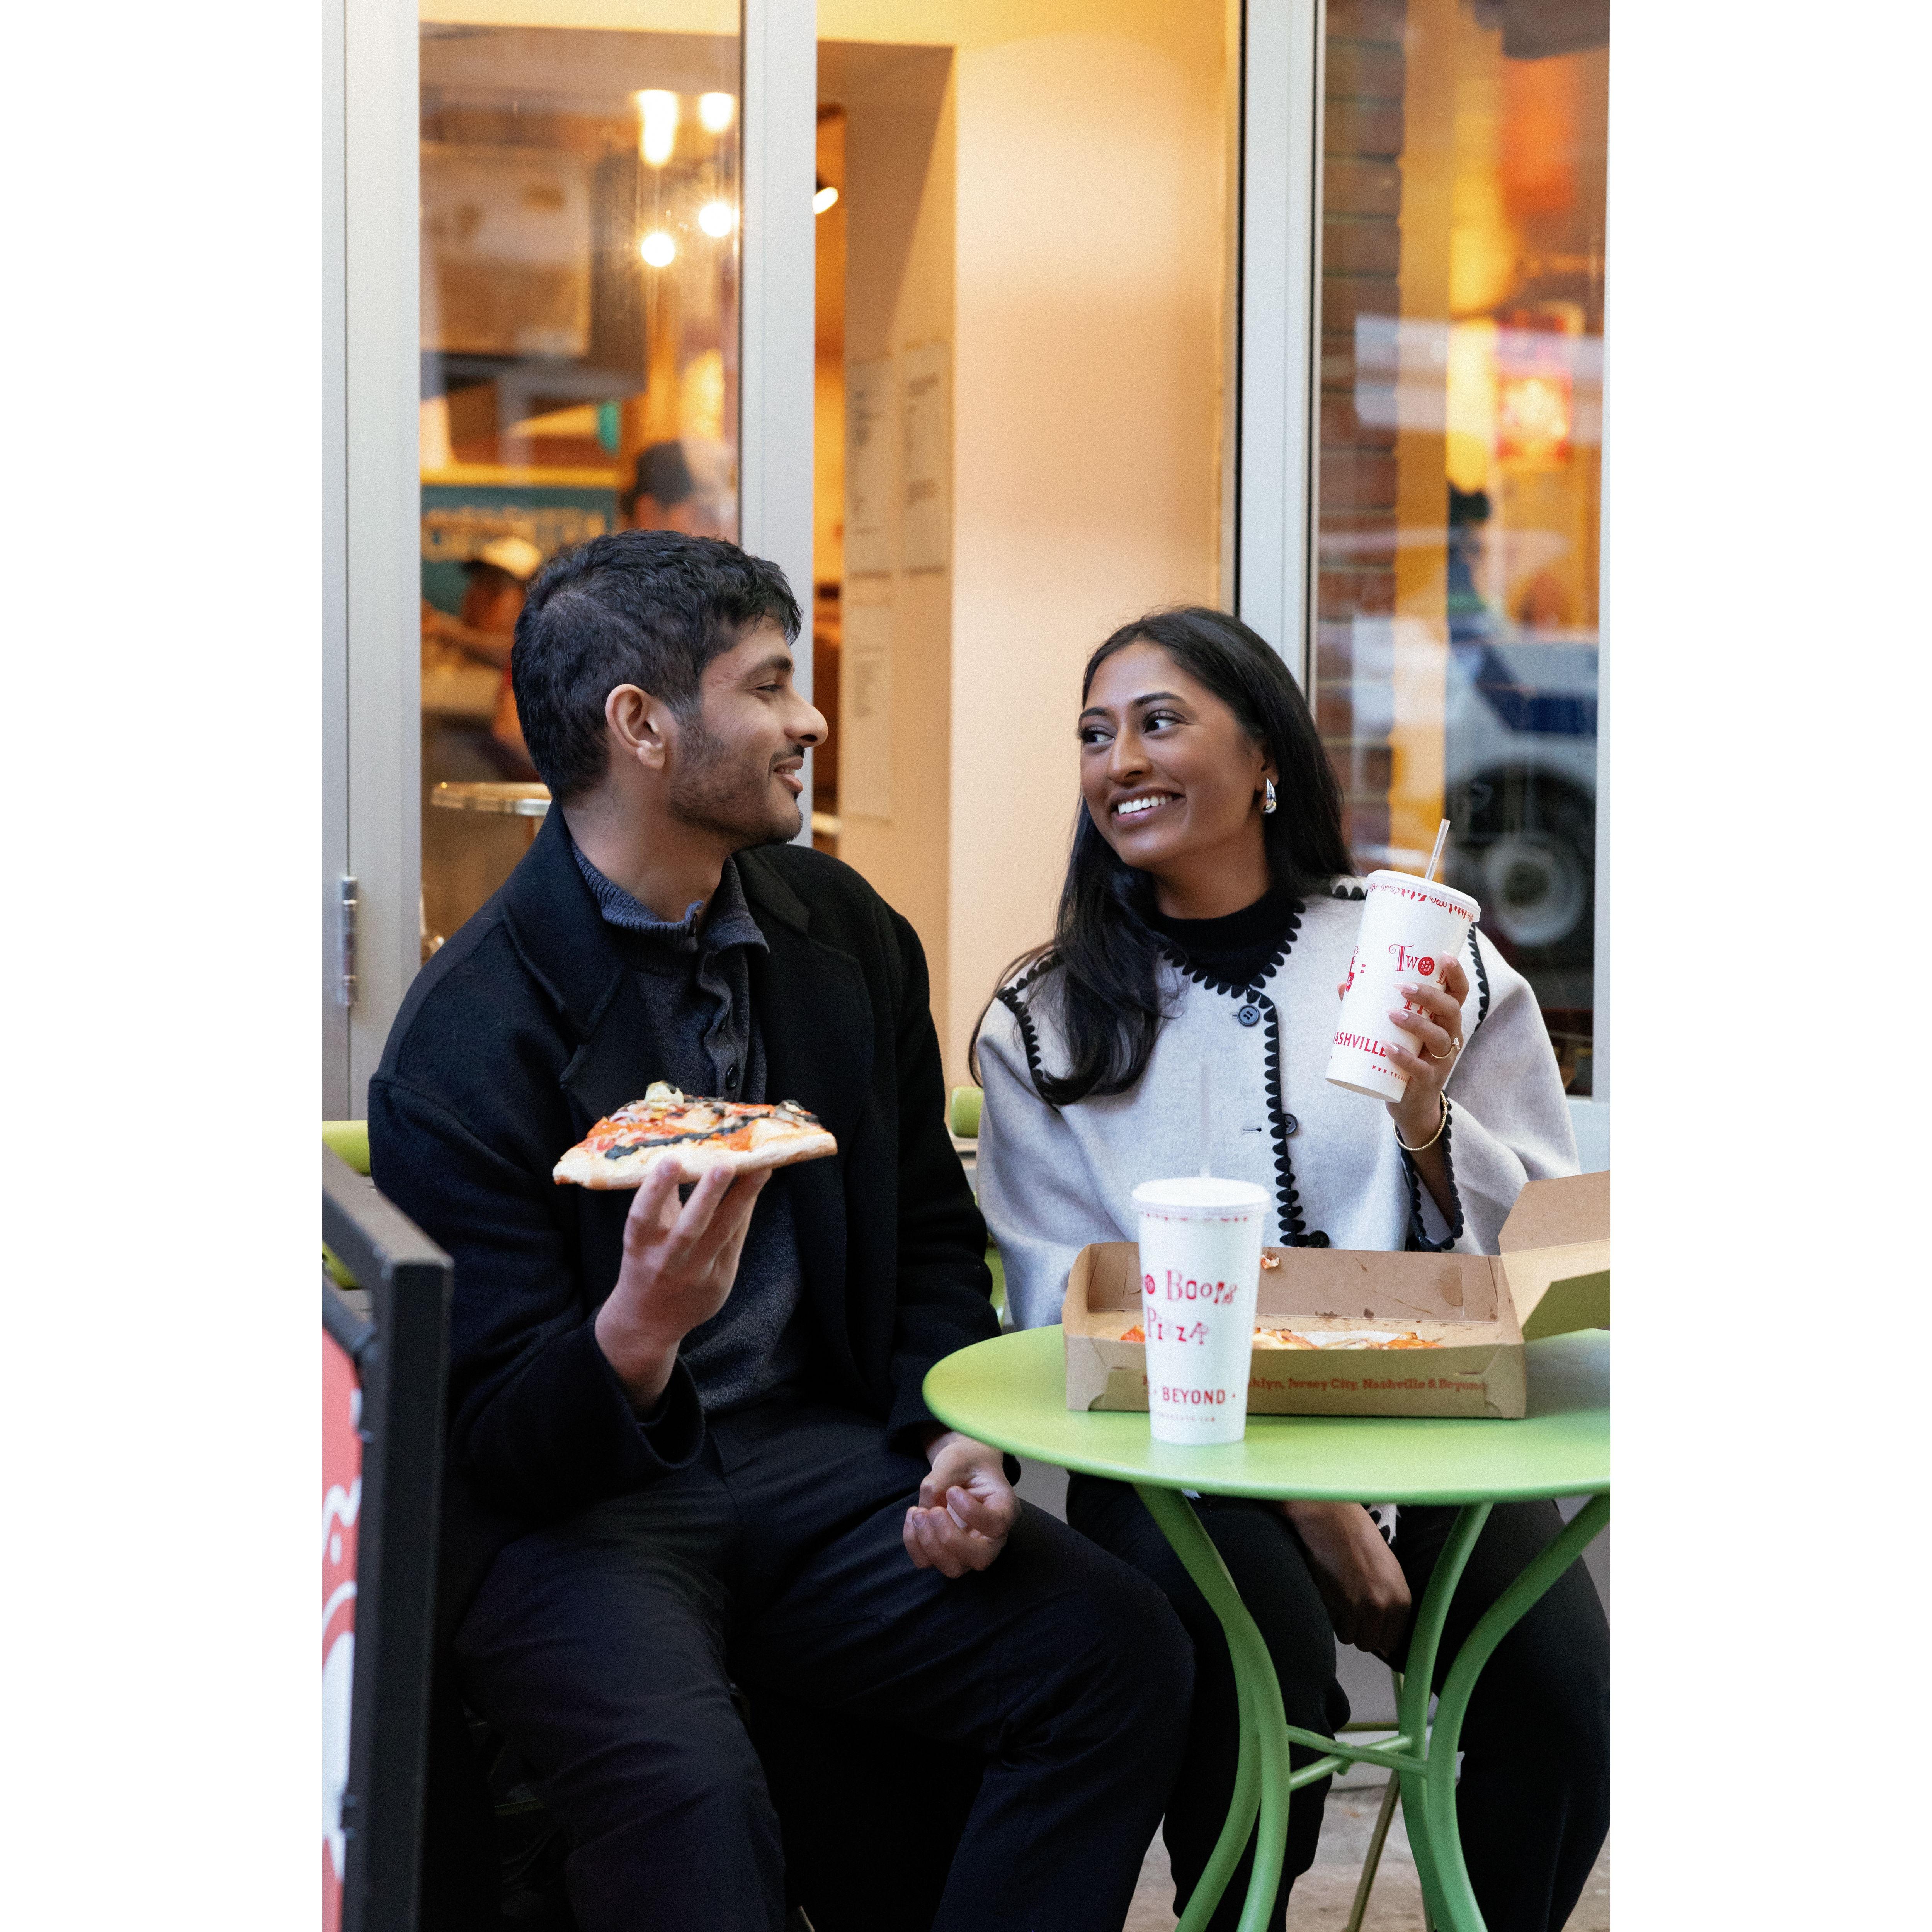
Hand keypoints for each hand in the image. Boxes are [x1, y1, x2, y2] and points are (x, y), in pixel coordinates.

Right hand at [593, 1160, 769, 1408]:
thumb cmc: (646, 1262)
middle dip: (708, 1196)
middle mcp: (667, 1263)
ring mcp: (696, 1275)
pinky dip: (746, 1212)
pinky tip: (757, 1186)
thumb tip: (680, 1153)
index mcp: (639, 1248)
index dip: (655, 1189)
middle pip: (690, 1229)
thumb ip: (659, 1203)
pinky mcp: (720, 1281)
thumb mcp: (642, 1236)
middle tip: (726, 1163)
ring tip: (761, 1168)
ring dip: (742, 1199)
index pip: (643, 1217)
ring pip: (722, 1234)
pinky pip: (735, 1240)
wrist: (649, 1321)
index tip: (671, 1160)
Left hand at [902, 1431, 1018, 1577]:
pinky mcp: (946, 1551)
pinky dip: (913, 1543)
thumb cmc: (967, 1463)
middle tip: (933, 1511)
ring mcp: (969, 1548)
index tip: (953, 1491)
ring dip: (929, 1543)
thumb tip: (926, 1506)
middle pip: (980, 1559)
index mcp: (1004, 1508)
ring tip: (917, 1512)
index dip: (971, 1513)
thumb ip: (942, 1479)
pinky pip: (927, 1562)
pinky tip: (912, 1515)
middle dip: (950, 1539)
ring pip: (953, 1568)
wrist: (962, 1468)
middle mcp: (991, 1536)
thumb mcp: (957, 1459)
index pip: (996, 1525)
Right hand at [1280, 1500, 1411, 1660]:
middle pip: (1369, 1644)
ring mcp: (1360, 1607)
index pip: (1391, 1642)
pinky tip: (1330, 1590)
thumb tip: (1383, 1642)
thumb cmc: (1360, 1539)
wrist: (1333, 1518)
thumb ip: (1390, 1604)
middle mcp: (1384, 1607)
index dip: (1377, 1634)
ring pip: (1349, 1637)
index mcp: (1402, 1600)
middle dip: (1359, 1630)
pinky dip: (1329, 1613)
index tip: (1367, 1623)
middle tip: (1351, 1607)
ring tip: (1341, 1596)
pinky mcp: (1337, 1603)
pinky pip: (1332, 1624)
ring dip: (1342, 1623)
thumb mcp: (1389, 1572)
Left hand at [1382, 955, 1470, 1147]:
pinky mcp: (1428, 1081)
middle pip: (1451, 1011)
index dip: (1456, 975)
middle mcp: (1449, 1037)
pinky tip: (1388, 1048)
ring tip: (1391, 1014)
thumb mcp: (1394, 1031)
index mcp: (1443, 1021)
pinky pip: (1421, 1068)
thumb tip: (1344, 984)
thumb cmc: (1403, 1057)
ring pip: (1439, 1037)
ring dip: (1416, 1023)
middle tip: (1402, 986)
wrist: (1410, 1104)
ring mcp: (1441, 1060)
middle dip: (1430, 996)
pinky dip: (1404, 1057)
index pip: (1458, 994)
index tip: (1443, 956)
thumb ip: (1371, 1009)